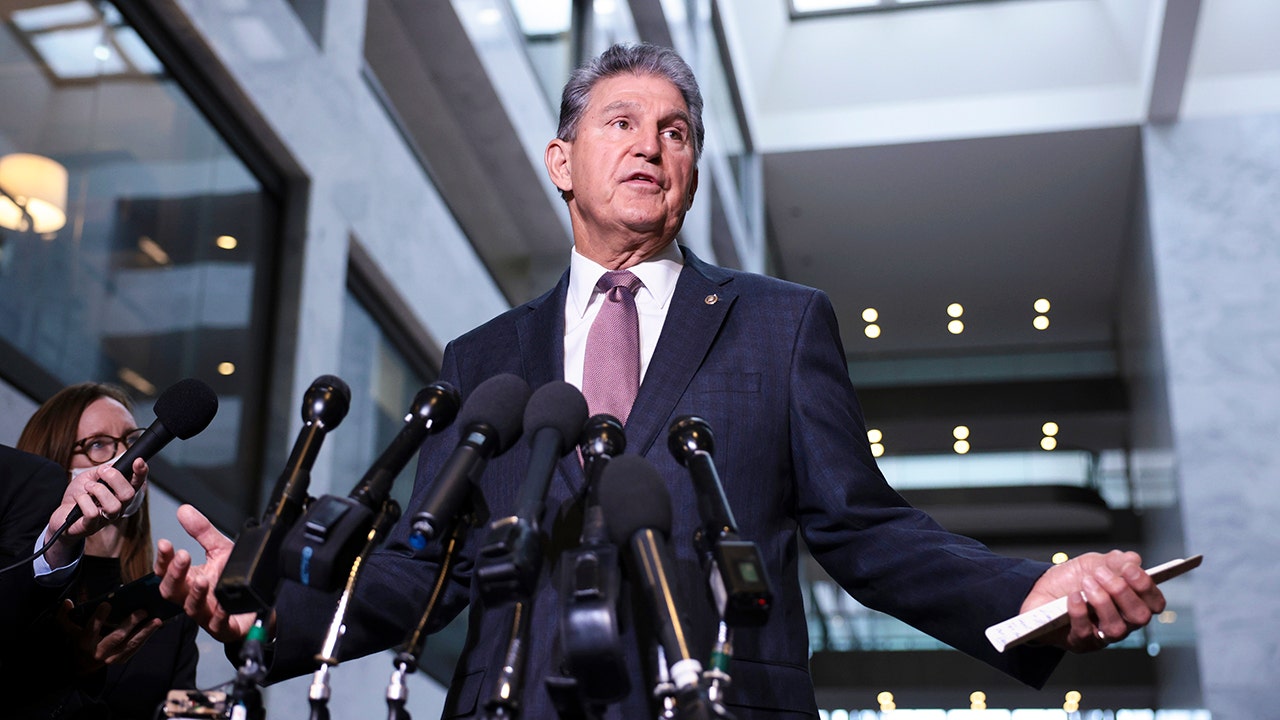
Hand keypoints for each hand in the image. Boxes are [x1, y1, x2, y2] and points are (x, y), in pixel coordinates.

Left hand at [43, 459, 148, 567]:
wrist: (61, 514)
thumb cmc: (78, 496)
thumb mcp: (89, 477)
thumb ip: (102, 472)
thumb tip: (111, 467)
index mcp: (120, 494)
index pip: (137, 483)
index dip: (141, 473)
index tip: (138, 461)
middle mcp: (118, 507)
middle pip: (129, 495)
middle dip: (115, 478)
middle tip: (101, 472)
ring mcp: (106, 518)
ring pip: (113, 506)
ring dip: (98, 490)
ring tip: (88, 487)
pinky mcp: (91, 526)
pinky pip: (92, 513)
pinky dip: (83, 501)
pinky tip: (79, 499)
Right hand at [56, 599, 161, 674]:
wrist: (84, 665)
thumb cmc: (79, 641)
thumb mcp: (69, 630)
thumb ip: (65, 616)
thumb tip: (67, 602)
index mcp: (84, 643)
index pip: (90, 630)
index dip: (98, 618)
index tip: (107, 604)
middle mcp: (98, 652)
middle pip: (116, 638)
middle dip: (130, 624)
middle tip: (142, 611)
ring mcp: (112, 658)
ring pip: (130, 645)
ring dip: (145, 632)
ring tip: (157, 620)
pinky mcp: (121, 659)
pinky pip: (135, 648)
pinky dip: (146, 637)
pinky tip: (155, 627)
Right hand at [155, 504, 254, 642]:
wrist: (257, 603)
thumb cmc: (231, 579)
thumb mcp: (220, 550)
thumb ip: (203, 532)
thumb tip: (184, 510)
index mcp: (188, 579)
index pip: (166, 570)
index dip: (163, 559)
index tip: (165, 543)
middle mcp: (193, 598)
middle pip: (172, 591)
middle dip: (175, 574)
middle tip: (182, 556)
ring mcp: (207, 615)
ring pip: (192, 608)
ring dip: (195, 594)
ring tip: (202, 580)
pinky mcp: (225, 628)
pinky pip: (219, 625)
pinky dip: (219, 616)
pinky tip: (223, 607)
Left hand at [1021, 550, 1165, 651]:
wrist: (1041, 589)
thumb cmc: (1073, 579)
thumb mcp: (1095, 563)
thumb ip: (1116, 561)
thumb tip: (1133, 560)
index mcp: (1132, 603)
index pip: (1154, 603)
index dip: (1146, 586)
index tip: (1129, 569)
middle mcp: (1123, 623)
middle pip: (1139, 616)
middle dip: (1122, 592)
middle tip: (1101, 573)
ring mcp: (1102, 635)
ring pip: (1116, 628)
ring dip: (1102, 601)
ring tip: (1086, 582)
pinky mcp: (1080, 642)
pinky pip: (1086, 632)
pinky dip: (1080, 612)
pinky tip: (1073, 596)